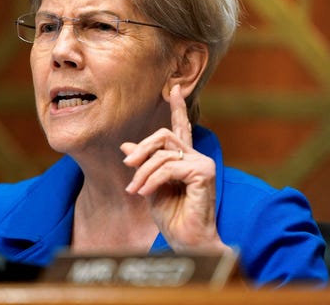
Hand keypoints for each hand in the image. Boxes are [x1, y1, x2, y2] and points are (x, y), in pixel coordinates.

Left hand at [121, 84, 228, 253]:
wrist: (186, 241)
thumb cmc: (171, 217)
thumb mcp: (149, 186)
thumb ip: (143, 165)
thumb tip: (125, 146)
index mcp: (184, 158)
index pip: (180, 127)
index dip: (178, 107)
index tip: (174, 87)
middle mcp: (195, 156)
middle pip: (163, 136)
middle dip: (142, 148)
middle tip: (127, 163)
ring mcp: (202, 162)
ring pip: (162, 154)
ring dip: (143, 172)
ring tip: (135, 190)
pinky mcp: (204, 172)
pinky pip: (169, 167)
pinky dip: (152, 180)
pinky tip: (145, 193)